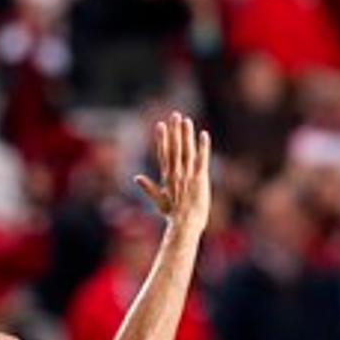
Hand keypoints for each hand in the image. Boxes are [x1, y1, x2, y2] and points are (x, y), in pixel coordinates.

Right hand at [134, 112, 210, 233]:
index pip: (163, 153)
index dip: (162, 139)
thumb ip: (149, 188)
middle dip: (174, 131)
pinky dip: (202, 147)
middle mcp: (176, 173)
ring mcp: (187, 175)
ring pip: (186, 151)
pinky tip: (203, 135)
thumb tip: (137, 178)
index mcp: (167, 176)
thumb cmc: (173, 215)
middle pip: (174, 148)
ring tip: (185, 120)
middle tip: (174, 115)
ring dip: (186, 135)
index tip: (160, 125)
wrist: (184, 225)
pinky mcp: (199, 179)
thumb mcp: (159, 200)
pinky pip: (201, 160)